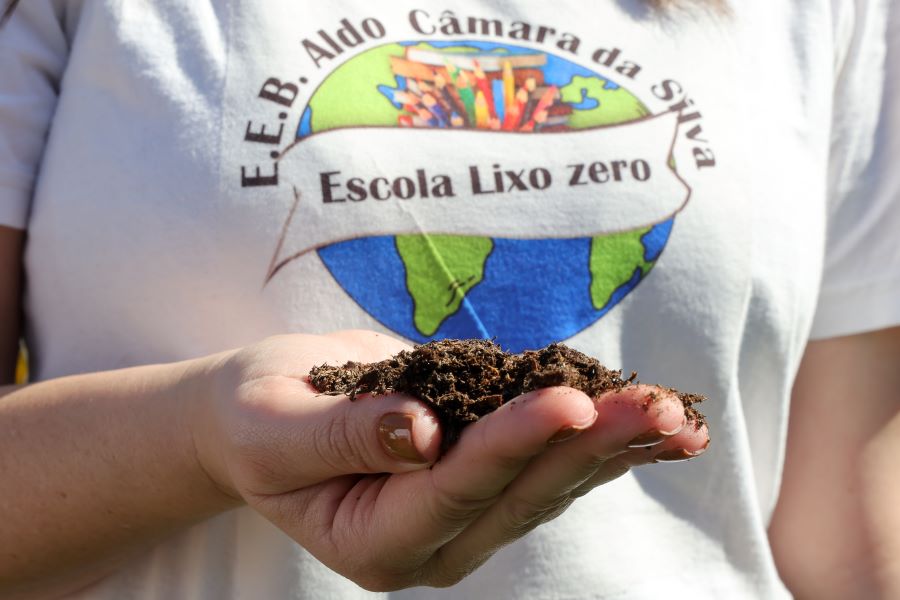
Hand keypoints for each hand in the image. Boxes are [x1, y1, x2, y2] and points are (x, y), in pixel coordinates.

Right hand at [191, 331, 708, 590]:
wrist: (264, 418)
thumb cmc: (255, 419)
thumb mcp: (272, 428)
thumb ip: (343, 435)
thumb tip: (423, 432)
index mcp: (373, 540)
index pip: (455, 489)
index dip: (512, 443)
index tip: (565, 399)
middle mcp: (432, 540)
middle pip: (524, 493)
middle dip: (591, 445)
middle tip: (659, 409)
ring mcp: (465, 514)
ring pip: (553, 482)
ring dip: (617, 445)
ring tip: (682, 416)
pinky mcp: (485, 477)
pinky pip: (552, 461)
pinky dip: (606, 438)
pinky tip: (662, 424)